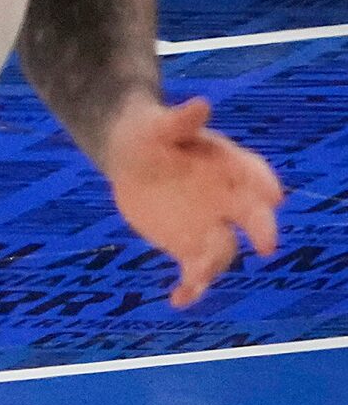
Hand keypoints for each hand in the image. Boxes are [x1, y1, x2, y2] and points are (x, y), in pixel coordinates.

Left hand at [102, 94, 282, 307]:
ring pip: (223, 252)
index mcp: (230, 167)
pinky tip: (179, 299)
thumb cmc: (154, 135)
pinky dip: (191, 287)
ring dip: (214, 265)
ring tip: (197, 274)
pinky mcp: (189, 247)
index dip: (264, 185)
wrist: (132, 157)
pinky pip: (196, 272)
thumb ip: (181, 120)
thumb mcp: (160, 125)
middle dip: (261, 229)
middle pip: (253, 219)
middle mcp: (230, 201)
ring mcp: (212, 227)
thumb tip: (201, 104)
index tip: (272, 195)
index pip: (256, 176)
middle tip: (265, 243)